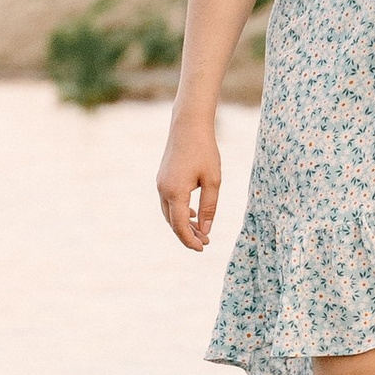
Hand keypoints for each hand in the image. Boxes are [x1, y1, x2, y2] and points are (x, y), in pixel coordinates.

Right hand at [157, 113, 221, 248]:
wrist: (188, 125)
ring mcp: (160, 184)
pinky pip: (168, 203)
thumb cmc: (204, 151)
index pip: (180, 226)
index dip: (190, 240)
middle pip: (173, 222)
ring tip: (200, 232)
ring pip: (169, 214)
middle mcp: (163, 190)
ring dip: (183, 225)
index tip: (203, 248)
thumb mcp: (213, 180)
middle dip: (188, 235)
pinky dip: (179, 212)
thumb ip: (209, 207)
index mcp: (175, 192)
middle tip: (205, 243)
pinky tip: (193, 215)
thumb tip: (205, 231)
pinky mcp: (162, 179)